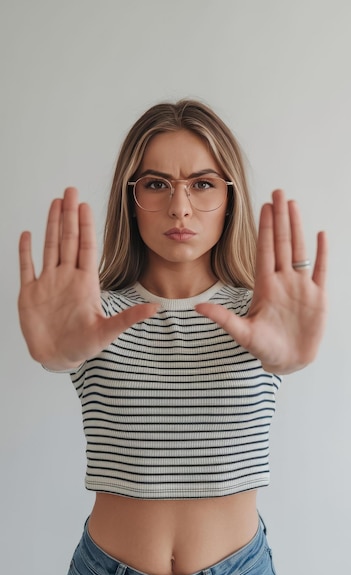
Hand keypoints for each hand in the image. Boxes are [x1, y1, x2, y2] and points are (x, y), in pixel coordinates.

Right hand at [18, 188, 158, 369]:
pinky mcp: (30, 294)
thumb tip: (155, 309)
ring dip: (51, 225)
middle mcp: (66, 278)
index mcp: (85, 283)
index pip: (85, 247)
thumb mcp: (108, 331)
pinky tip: (27, 234)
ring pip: (49, 247)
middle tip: (70, 191)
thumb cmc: (84, 345)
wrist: (59, 357)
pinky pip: (27, 267)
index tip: (85, 205)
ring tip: (54, 203)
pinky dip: (25, 251)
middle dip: (68, 215)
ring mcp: (48, 283)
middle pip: (67, 240)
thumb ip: (129, 318)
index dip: (84, 226)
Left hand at [195, 190, 327, 373]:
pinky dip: (322, 253)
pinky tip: (320, 234)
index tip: (262, 207)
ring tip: (294, 205)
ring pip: (299, 250)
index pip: (264, 251)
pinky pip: (320, 269)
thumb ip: (223, 319)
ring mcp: (300, 287)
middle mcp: (282, 281)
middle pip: (282, 243)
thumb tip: (198, 308)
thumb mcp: (242, 333)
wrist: (287, 361)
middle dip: (280, 218)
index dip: (264, 228)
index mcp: (264, 286)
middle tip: (278, 192)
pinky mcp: (317, 297)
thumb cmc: (264, 348)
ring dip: (297, 228)